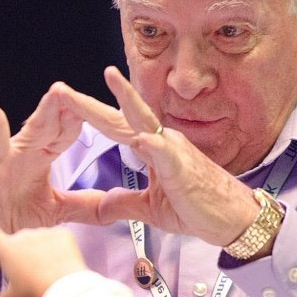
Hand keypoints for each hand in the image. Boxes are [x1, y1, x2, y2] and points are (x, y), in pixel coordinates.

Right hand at [0, 79, 105, 232]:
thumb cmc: (20, 219)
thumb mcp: (56, 212)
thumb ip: (84, 205)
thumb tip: (116, 204)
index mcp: (39, 156)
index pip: (60, 133)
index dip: (73, 121)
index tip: (89, 107)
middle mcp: (15, 153)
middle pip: (33, 126)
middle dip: (46, 109)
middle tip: (59, 89)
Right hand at [0, 184, 87, 296]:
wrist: (67, 291)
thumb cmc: (35, 294)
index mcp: (4, 248)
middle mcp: (21, 235)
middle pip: (18, 245)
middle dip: (22, 259)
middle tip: (32, 280)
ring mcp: (42, 233)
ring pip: (39, 244)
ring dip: (41, 256)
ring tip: (49, 276)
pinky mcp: (62, 234)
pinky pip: (58, 243)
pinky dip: (59, 254)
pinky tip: (62, 267)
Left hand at [53, 66, 260, 247]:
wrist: (234, 219)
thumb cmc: (199, 207)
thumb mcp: (150, 209)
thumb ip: (124, 203)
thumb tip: (101, 207)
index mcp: (151, 149)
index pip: (114, 127)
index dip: (89, 114)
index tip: (64, 102)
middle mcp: (162, 142)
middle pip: (121, 117)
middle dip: (91, 104)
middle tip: (62, 89)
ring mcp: (174, 152)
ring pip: (145, 122)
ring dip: (126, 100)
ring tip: (110, 77)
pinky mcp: (186, 170)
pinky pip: (169, 155)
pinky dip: (156, 146)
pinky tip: (143, 139)